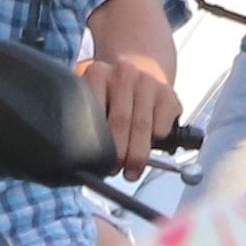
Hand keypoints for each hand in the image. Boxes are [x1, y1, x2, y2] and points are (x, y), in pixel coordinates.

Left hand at [79, 51, 181, 176]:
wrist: (139, 76)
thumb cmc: (108, 96)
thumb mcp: (90, 97)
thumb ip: (82, 116)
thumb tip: (76, 153)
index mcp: (98, 73)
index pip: (94, 111)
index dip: (95, 141)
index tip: (95, 162)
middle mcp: (125, 73)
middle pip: (121, 120)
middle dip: (118, 152)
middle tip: (114, 171)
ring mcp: (149, 82)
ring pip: (143, 126)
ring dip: (138, 155)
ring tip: (132, 172)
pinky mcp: (168, 94)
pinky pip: (161, 127)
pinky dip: (155, 142)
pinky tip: (147, 148)